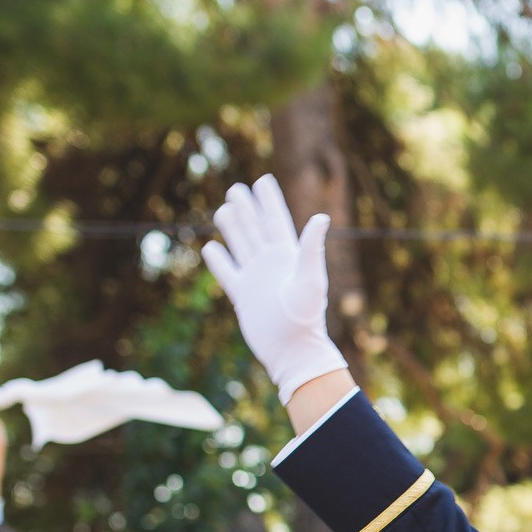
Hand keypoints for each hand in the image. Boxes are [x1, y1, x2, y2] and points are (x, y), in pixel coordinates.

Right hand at [201, 175, 347, 404]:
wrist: (293, 352)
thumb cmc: (305, 318)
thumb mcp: (310, 280)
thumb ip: (312, 248)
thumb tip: (321, 217)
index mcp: (288, 256)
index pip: (276, 220)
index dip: (269, 200)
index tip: (263, 179)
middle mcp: (271, 265)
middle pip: (255, 229)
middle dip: (246, 208)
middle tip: (236, 189)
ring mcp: (256, 280)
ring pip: (241, 246)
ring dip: (233, 228)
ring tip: (225, 209)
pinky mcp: (243, 297)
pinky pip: (228, 273)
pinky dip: (218, 260)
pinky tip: (211, 248)